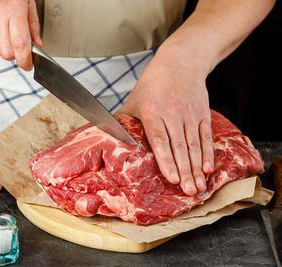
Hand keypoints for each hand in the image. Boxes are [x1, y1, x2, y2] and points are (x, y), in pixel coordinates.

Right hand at [0, 0, 41, 70]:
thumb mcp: (25, 1)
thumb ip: (33, 25)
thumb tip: (37, 45)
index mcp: (12, 8)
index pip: (20, 44)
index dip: (25, 60)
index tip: (28, 65)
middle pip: (7, 53)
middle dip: (13, 54)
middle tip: (14, 42)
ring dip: (0, 47)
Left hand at [118, 46, 213, 195]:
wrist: (181, 62)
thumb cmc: (153, 83)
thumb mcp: (135, 99)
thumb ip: (124, 121)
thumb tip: (107, 139)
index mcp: (153, 111)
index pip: (160, 139)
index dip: (167, 160)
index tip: (172, 179)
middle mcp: (173, 114)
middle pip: (180, 147)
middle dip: (186, 172)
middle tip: (189, 193)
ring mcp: (190, 115)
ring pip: (195, 146)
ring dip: (198, 169)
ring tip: (199, 188)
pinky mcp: (202, 114)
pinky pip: (206, 137)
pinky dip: (208, 154)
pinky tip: (209, 169)